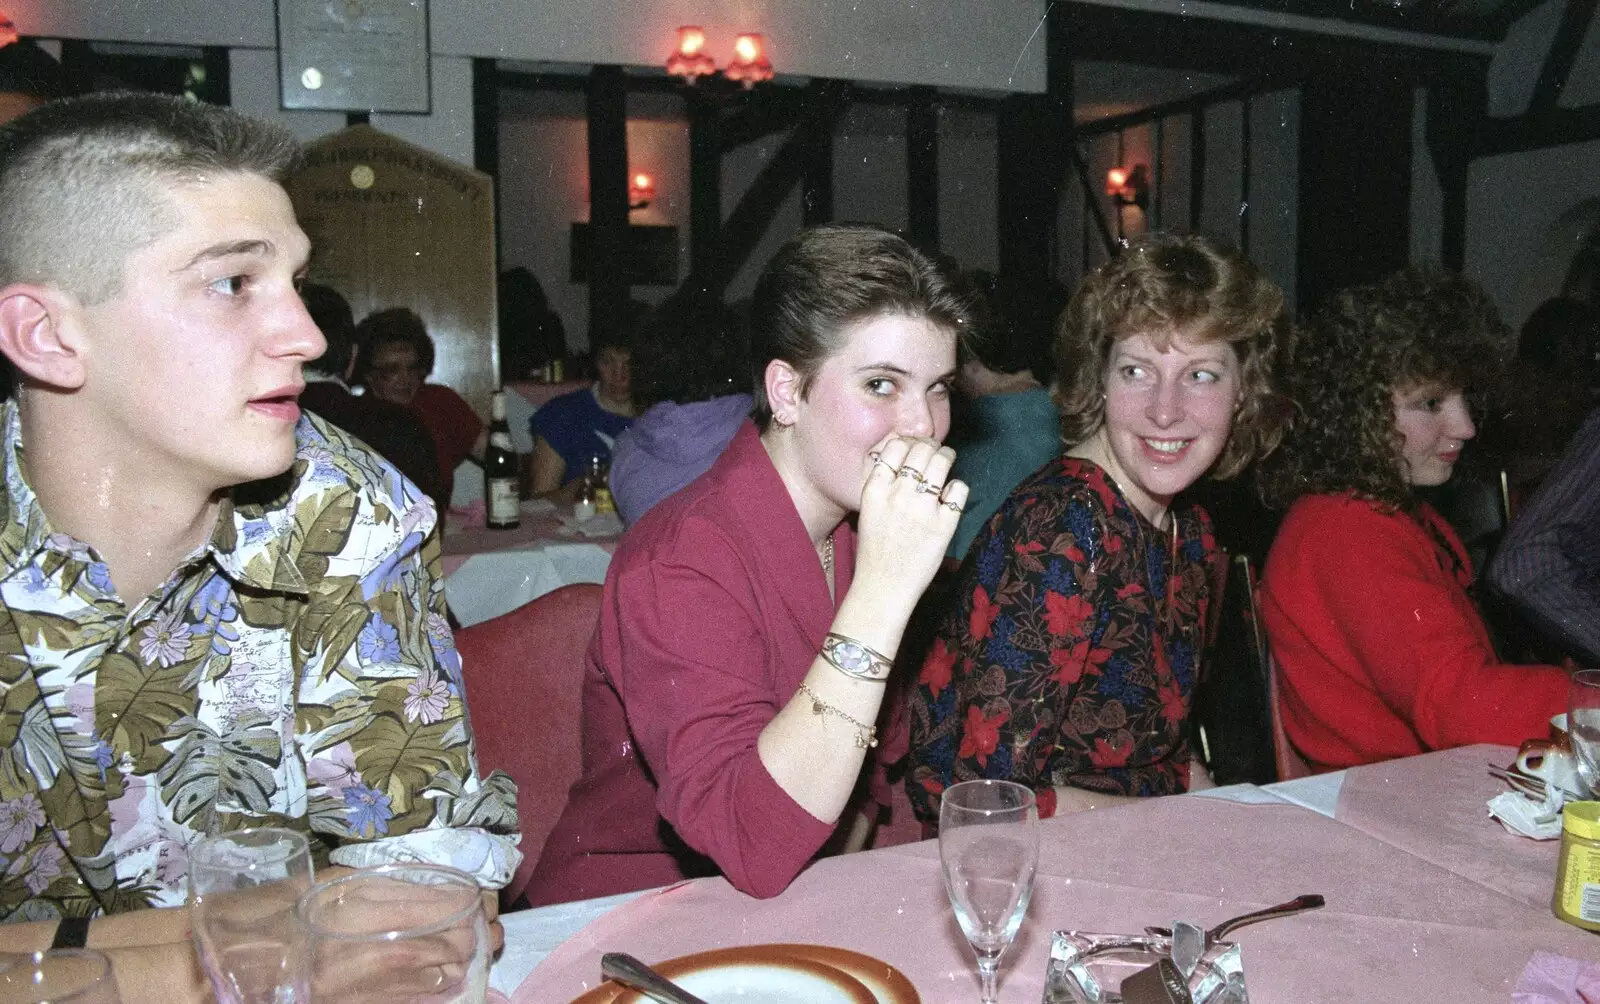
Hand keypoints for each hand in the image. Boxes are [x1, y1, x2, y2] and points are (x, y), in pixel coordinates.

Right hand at [850, 436, 966, 626]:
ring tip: (947, 461)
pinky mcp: (943, 525)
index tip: (915, 447)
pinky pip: (959, 489)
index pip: (896, 446)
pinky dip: (957, 487)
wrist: (883, 587)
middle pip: (921, 448)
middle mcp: (898, 495)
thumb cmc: (875, 550)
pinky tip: (951, 495)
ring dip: (947, 457)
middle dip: (931, 445)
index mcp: (875, 489)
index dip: (909, 442)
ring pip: (942, 462)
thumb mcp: (867, 510)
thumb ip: (881, 482)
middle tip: (935, 451)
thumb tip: (899, 455)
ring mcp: (922, 509)